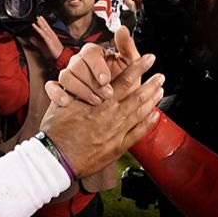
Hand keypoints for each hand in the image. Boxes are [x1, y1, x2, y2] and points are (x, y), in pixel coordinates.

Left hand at [27, 16, 64, 61]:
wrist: (61, 57)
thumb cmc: (54, 53)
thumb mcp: (43, 47)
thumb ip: (37, 42)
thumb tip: (31, 39)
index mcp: (51, 36)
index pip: (47, 28)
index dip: (43, 23)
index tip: (40, 18)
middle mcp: (51, 35)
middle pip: (46, 26)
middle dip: (42, 21)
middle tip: (38, 15)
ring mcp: (51, 37)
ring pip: (44, 28)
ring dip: (40, 22)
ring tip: (37, 18)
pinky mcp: (49, 40)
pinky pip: (42, 33)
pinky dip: (38, 28)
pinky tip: (34, 25)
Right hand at [40, 57, 163, 176]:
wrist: (57, 157)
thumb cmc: (57, 131)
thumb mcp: (64, 102)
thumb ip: (78, 90)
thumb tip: (84, 78)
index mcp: (101, 102)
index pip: (125, 79)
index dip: (139, 67)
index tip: (149, 59)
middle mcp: (112, 115)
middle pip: (138, 96)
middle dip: (152, 84)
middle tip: (161, 76)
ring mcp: (117, 132)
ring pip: (140, 113)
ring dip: (152, 101)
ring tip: (160, 91)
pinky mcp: (118, 147)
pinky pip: (138, 133)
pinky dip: (148, 124)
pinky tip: (155, 116)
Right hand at [46, 26, 149, 105]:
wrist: (119, 103)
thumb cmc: (124, 82)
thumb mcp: (129, 65)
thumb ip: (126, 46)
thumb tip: (122, 29)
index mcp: (94, 54)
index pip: (89, 53)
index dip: (97, 67)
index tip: (106, 80)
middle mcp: (79, 62)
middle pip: (76, 65)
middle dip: (91, 82)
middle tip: (105, 95)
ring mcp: (69, 75)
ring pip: (65, 76)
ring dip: (79, 89)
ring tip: (94, 101)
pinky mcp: (61, 89)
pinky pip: (52, 88)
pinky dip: (57, 94)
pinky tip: (67, 102)